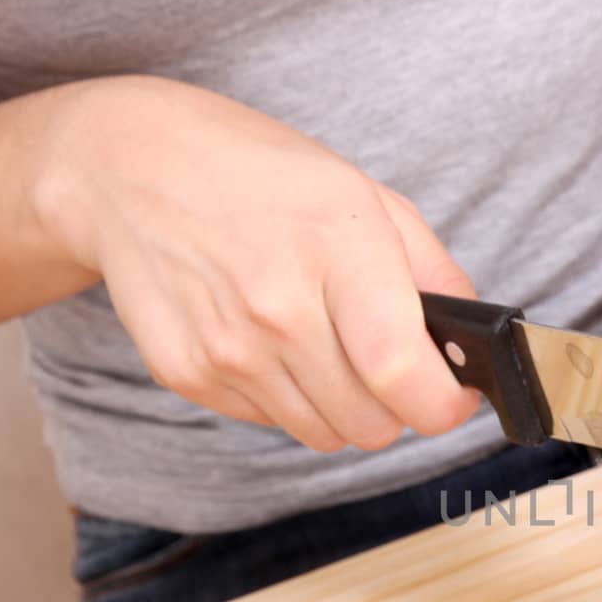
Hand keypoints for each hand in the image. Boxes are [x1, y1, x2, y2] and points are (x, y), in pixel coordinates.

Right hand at [32, 76, 477, 451]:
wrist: (128, 167)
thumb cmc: (260, 176)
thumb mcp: (364, 193)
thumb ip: (433, 271)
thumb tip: (474, 341)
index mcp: (337, 246)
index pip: (401, 371)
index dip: (443, 404)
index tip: (455, 398)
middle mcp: (278, 304)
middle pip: (371, 424)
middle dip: (396, 407)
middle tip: (389, 367)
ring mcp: (227, 346)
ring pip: (325, 435)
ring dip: (342, 407)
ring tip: (325, 345)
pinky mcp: (187, 372)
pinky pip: (271, 421)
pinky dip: (286, 396)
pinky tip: (269, 339)